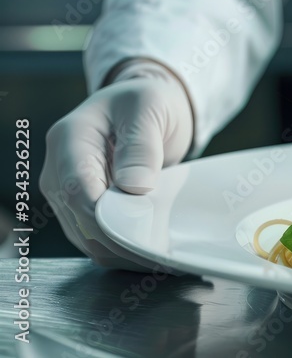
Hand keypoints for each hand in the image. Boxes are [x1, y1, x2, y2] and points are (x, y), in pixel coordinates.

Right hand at [39, 60, 193, 269]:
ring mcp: (68, 192)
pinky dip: (123, 249)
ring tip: (163, 258)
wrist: (143, 107)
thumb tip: (134, 186)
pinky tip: (152, 251)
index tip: (145, 233)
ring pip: (87, 238)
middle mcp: (60, 169)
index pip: (80, 190)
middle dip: (121, 242)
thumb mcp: (149, 108)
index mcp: (69, 139)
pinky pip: (98, 238)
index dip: (110, 218)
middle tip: (163, 256)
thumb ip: (140, 145)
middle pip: (80, 220)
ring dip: (123, 251)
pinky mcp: (84, 208)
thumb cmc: (146, 102)